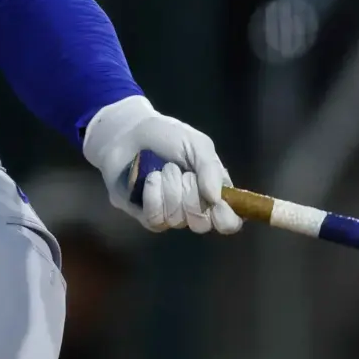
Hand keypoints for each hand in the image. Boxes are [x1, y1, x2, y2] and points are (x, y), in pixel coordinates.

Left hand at [81, 95, 241, 233]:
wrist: (128, 134)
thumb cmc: (166, 137)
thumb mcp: (196, 144)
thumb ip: (210, 168)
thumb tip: (215, 198)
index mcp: (214, 192)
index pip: (229, 222)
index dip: (226, 218)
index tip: (216, 202)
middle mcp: (195, 209)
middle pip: (202, 224)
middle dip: (192, 195)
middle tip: (183, 171)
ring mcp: (170, 215)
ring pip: (177, 219)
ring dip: (170, 188)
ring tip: (162, 169)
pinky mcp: (147, 217)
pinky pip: (156, 218)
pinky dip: (153, 196)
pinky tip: (150, 179)